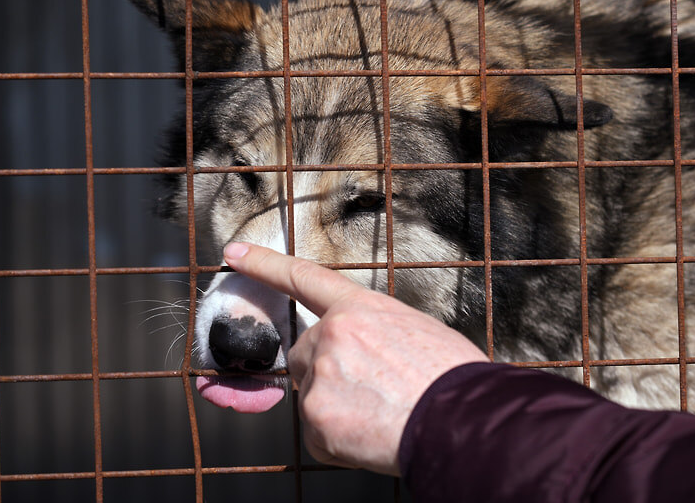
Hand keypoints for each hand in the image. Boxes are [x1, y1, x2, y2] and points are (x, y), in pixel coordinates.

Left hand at [222, 242, 489, 475]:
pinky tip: (372, 436)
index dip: (264, 263)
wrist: (461, 421)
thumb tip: (367, 351)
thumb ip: (376, 332)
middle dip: (325, 373)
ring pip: (312, 397)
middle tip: (369, 391)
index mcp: (360, 308)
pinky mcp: (316, 421)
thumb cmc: (451, 378)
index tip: (234, 254)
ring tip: (380, 415)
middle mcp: (332, 335)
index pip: (302, 278)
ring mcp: (320, 378)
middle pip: (304, 355)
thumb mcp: (417, 331)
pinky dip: (339, 441)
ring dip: (336, 409)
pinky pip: (318, 435)